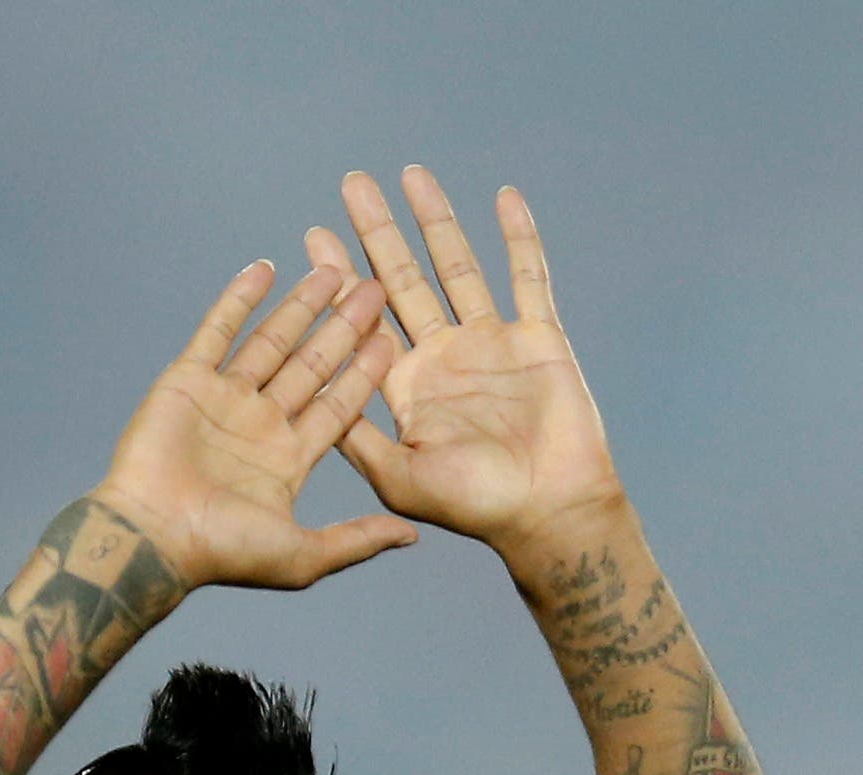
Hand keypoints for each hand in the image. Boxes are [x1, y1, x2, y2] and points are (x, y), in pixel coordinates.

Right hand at [93, 261, 418, 591]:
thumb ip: (356, 540)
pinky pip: (217, 331)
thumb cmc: (222, 553)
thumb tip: (411, 536)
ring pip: (270, 343)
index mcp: (288, 462)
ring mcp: (223, 401)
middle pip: (310, 367)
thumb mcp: (304, 556)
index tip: (390, 338)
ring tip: (330, 269)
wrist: (153, 539)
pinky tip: (265, 270)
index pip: (337, 406)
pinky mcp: (187, 382)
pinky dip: (238, 300)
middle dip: (342, 330)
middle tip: (373, 289)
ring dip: (299, 307)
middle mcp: (259, 426)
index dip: (364, 374)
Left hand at [304, 169, 623, 556]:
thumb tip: (314, 393)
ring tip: (412, 175)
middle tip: (352, 185)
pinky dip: (518, 237)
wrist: (549, 511)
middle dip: (376, 234)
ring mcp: (490, 344)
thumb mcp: (399, 478)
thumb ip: (357, 438)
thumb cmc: (475, 507)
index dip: (340, 278)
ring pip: (458, 266)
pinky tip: (503, 197)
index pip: (365, 321)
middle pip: (403, 281)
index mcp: (406, 388)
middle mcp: (443, 358)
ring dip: (436, 222)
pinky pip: (527, 276)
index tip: (313, 234)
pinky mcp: (537, 336)